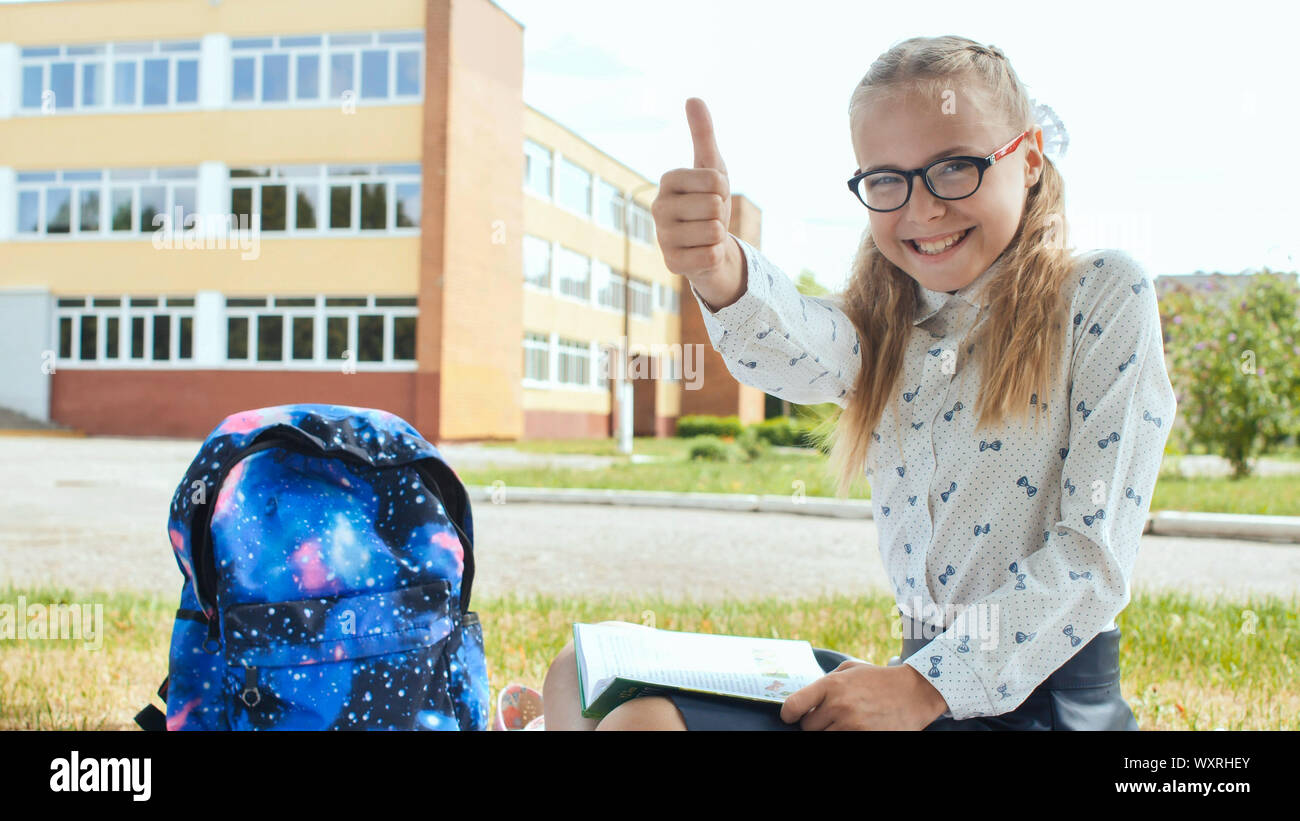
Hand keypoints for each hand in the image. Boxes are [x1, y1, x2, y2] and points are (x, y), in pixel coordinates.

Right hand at [651, 97, 736, 279]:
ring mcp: (662, 237)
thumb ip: (703, 134)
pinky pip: (711, 256)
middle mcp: (657, 207)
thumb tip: (693, 98)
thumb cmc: (709, 201)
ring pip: (714, 232)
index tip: (713, 193)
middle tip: (710, 217)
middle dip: (721, 213)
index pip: (714, 180)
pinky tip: (703, 253)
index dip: (723, 188)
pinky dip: (715, 256)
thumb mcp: (712, 166)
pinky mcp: (671, 264)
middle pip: (714, 206)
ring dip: (718, 236)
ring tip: (706, 235)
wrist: (709, 245)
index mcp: (667, 181)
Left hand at [778, 661, 948, 730]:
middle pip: (808, 727)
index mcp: (832, 685)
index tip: (791, 716)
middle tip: (828, 717)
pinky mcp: (866, 737)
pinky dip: (843, 735)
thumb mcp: (850, 669)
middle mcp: (839, 706)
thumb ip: (825, 681)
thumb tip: (806, 700)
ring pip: (823, 737)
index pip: (793, 705)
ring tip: (844, 722)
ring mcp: (852, 725)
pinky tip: (853, 728)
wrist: (914, 692)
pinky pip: (841, 742)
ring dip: (830, 731)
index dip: (788, 713)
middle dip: (815, 723)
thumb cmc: (879, 680)